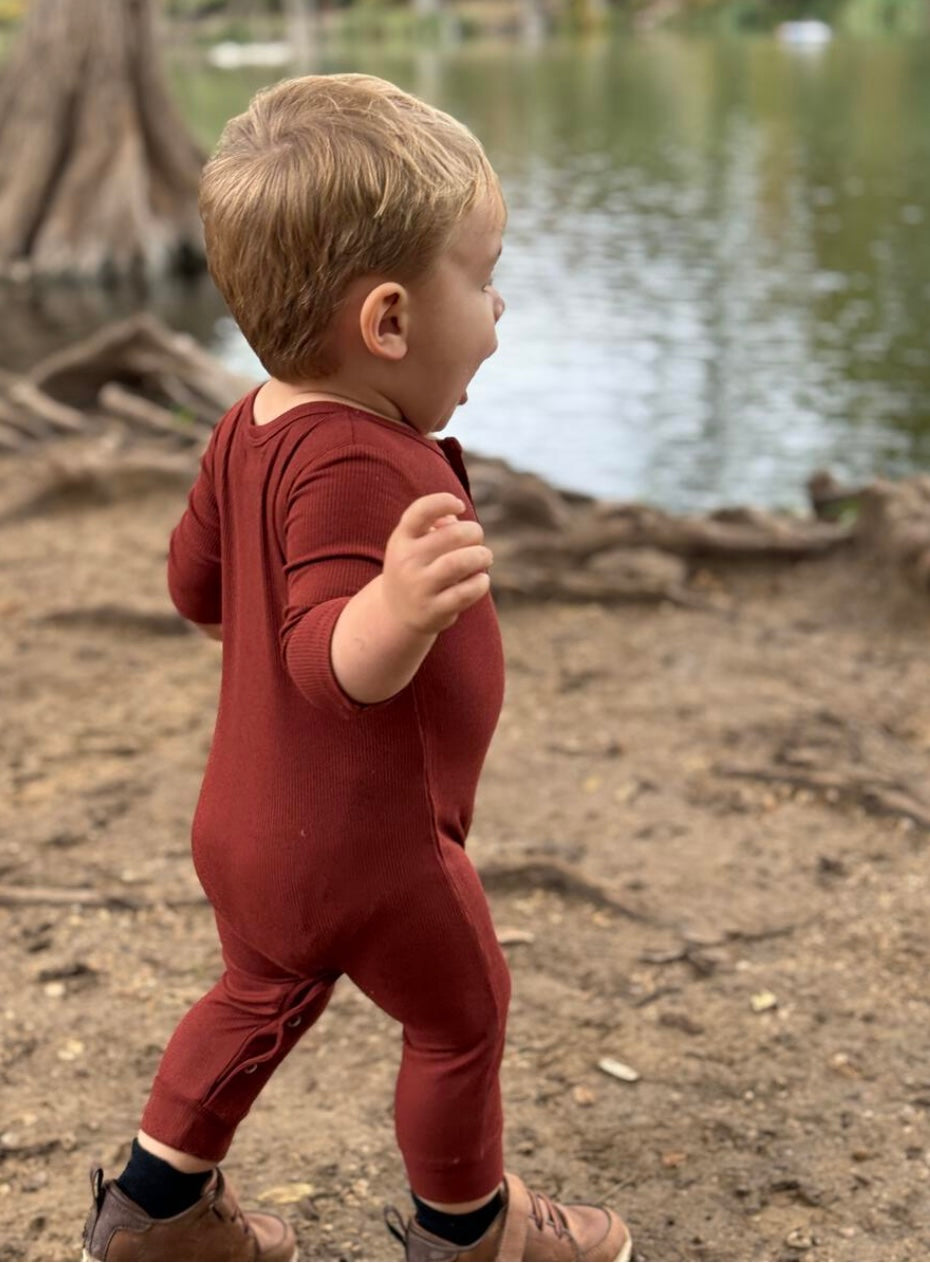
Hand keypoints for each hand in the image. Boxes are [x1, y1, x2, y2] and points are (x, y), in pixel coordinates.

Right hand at [382, 492, 492, 633]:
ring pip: (459, 562)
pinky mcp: (433, 611)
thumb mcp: (415, 543)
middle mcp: (407, 562)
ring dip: (481, 555)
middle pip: (453, 535)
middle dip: (475, 532)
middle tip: (477, 540)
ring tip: (485, 557)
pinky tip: (481, 580)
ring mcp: (419, 587)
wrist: (396, 613)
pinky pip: (465, 593)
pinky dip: (480, 583)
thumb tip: (455, 518)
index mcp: (401, 539)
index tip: (460, 506)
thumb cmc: (416, 567)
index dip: (444, 501)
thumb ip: (437, 525)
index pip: (421, 511)